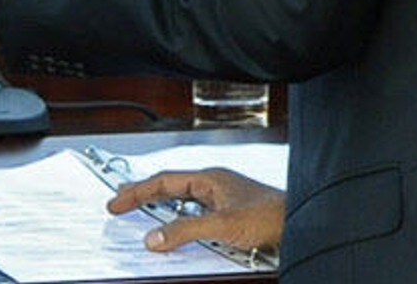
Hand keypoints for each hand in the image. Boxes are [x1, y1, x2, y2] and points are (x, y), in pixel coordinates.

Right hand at [107, 169, 284, 255]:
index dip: (136, 192)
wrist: (299, 223)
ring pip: (183, 202)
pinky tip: (177, 232)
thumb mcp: (222, 225)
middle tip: (122, 202)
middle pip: (170, 188)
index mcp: (209, 179)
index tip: (116, 203)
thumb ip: (186, 230)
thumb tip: (155, 238)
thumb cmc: (270, 215)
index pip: (163, 181)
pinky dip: (180, 222)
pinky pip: (196, 216)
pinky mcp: (230, 216)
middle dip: (144, 195)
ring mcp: (222, 200)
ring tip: (143, 214)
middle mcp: (214, 186)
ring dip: (162, 209)